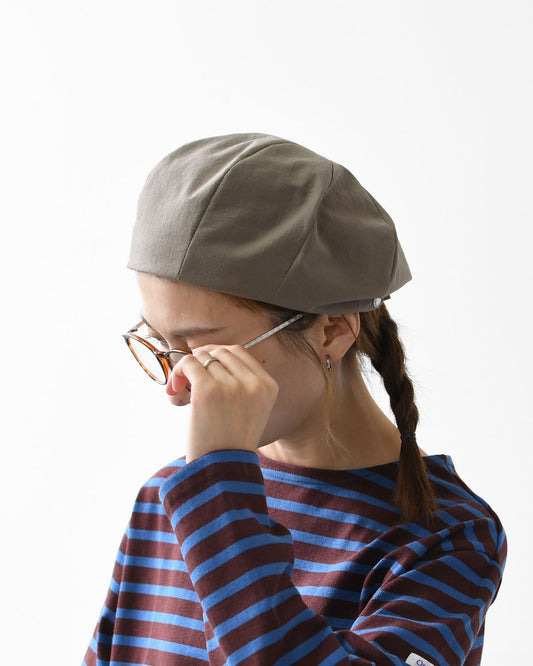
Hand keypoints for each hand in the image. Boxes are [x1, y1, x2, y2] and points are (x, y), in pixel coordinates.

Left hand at [166, 345, 278, 462]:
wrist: (221, 471)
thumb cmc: (230, 444)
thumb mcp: (251, 411)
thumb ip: (241, 384)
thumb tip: (207, 355)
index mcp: (268, 386)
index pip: (239, 352)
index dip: (216, 355)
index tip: (203, 367)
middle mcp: (253, 383)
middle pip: (219, 352)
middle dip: (201, 361)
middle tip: (188, 379)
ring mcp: (231, 385)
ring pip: (201, 357)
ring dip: (186, 370)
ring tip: (179, 392)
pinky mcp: (207, 390)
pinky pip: (188, 364)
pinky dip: (177, 372)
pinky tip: (173, 391)